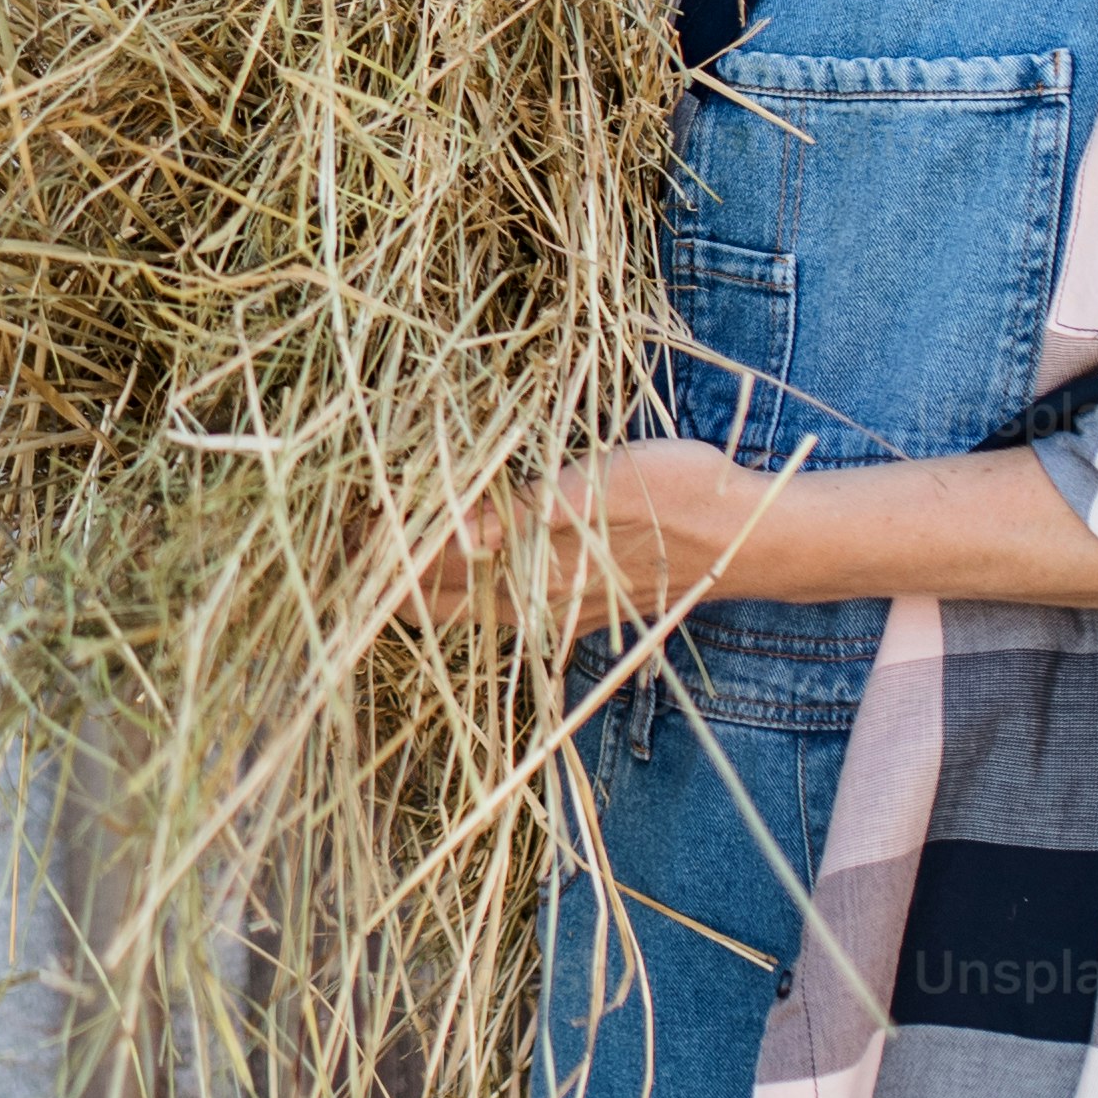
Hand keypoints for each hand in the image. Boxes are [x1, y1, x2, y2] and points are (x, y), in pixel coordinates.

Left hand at [375, 443, 773, 634]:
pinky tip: (452, 562)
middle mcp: (537, 604)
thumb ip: (530, 511)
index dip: (380, 553)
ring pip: (465, 606)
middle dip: (383, 577)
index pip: (433, 576)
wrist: (760, 537)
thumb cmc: (688, 501)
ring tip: (375, 550)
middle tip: (338, 538)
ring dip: (418, 582)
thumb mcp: (606, 490)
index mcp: (536, 577)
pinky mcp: (578, 600)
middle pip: (436, 601)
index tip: (338, 522)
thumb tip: (457, 530)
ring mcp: (557, 608)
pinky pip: (501, 602)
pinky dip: (463, 583)